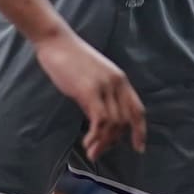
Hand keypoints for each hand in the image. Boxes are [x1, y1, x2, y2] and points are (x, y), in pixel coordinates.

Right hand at [35, 30, 145, 159]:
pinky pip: (100, 120)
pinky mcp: (88, 90)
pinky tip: (87, 142)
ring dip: (104, 142)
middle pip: (125, 120)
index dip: (139, 130)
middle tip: (100, 150)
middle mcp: (117, 83)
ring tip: (92, 151)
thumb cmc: (67, 57)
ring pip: (113, 123)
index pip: (137, 110)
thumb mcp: (89, 77)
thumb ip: (97, 96)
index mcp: (120, 79)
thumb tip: (96, 119)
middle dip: (115, 140)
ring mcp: (104, 86)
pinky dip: (96, 135)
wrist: (54, 41)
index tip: (138, 147)